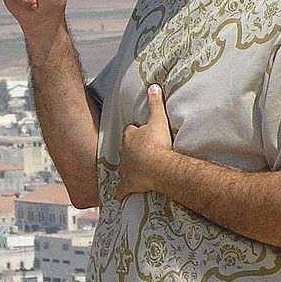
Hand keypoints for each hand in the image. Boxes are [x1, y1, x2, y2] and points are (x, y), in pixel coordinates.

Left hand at [116, 84, 172, 200]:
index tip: (141, 134)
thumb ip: (155, 103)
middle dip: (131, 150)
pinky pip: (122, 189)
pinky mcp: (127, 184)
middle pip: (125, 149)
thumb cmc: (158, 142)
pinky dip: (122, 192)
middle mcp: (124, 152)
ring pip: (123, 167)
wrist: (158, 166)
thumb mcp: (158, 119)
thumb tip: (153, 85)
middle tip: (140, 152)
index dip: (136, 133)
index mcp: (130, 136)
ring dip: (128, 168)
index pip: (130, 132)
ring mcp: (125, 169)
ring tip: (137, 170)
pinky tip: (122, 196)